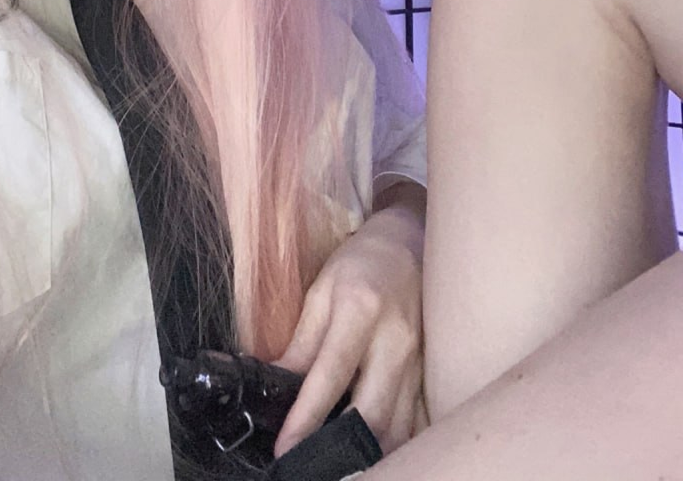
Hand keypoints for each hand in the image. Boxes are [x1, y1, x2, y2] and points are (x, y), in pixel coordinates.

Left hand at [273, 184, 424, 456]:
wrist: (408, 244)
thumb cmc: (359, 265)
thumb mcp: (321, 290)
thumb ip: (301, 341)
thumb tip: (275, 382)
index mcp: (361, 312)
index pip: (330, 375)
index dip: (306, 417)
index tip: (285, 448)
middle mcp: (394, 341)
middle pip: (372, 412)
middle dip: (342, 448)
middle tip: (310, 463)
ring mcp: (417, 361)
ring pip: (397, 426)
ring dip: (368, 452)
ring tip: (337, 462)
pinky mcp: (427, 373)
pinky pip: (413, 421)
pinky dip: (392, 442)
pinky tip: (370, 451)